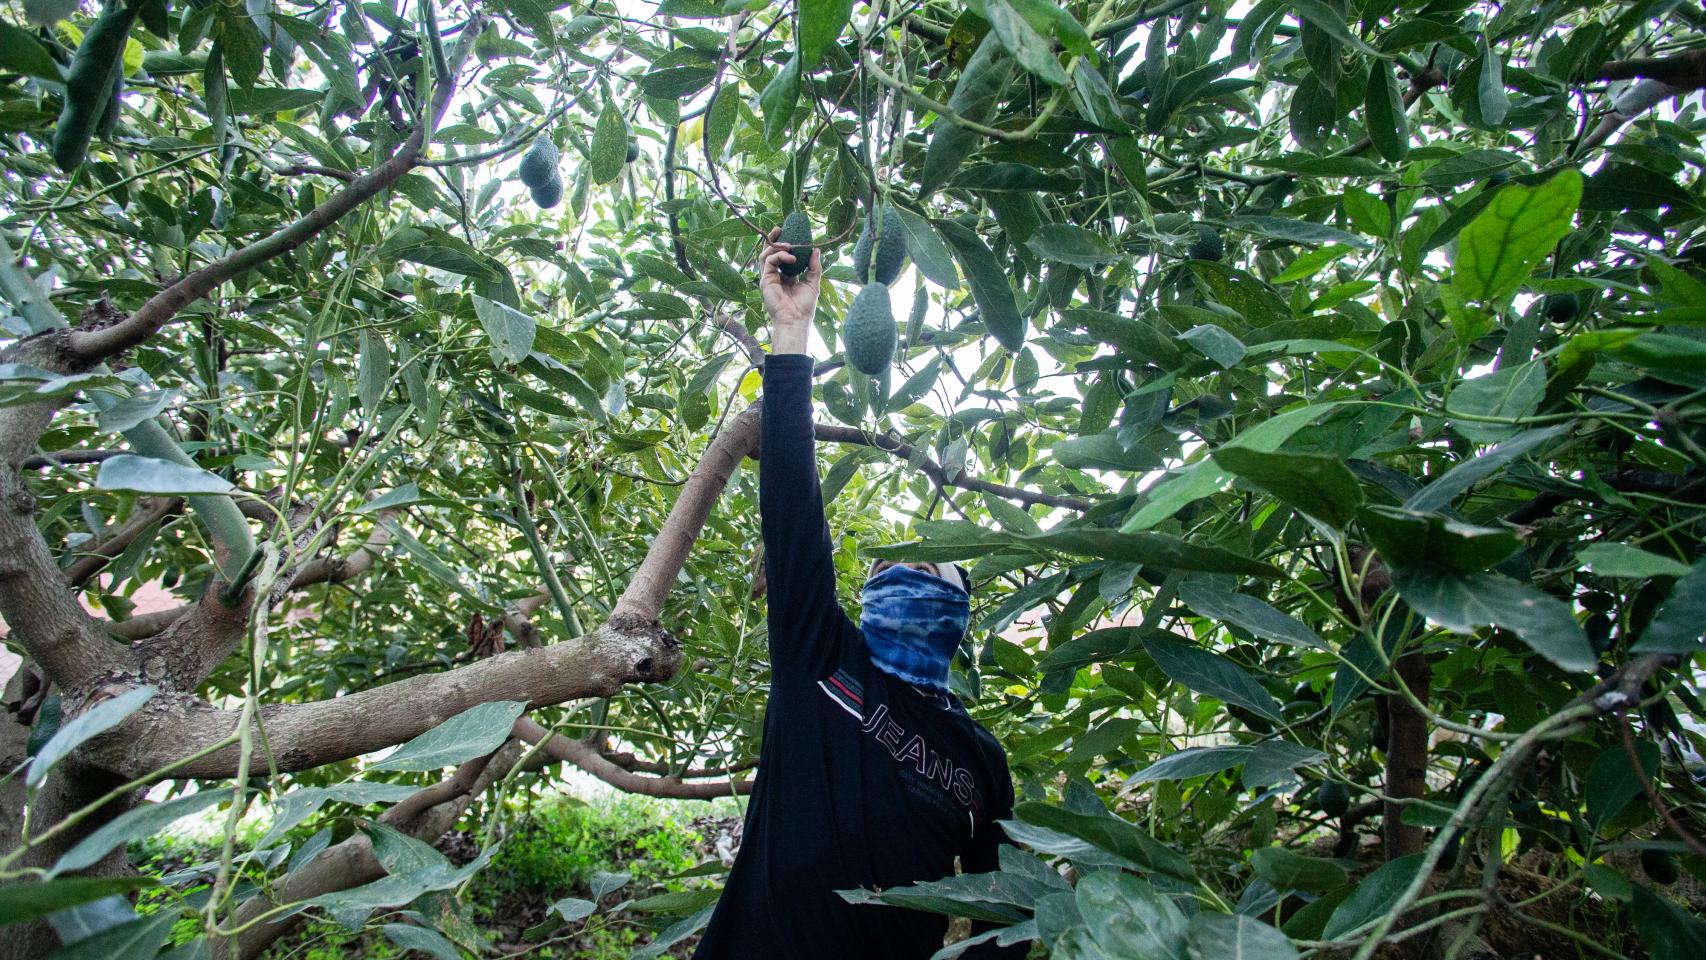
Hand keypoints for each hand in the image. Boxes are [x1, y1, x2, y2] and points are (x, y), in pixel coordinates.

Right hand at [759, 227, 820, 353]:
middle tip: (780, 229)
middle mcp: (776, 276)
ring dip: (777, 246)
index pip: (782, 256)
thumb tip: (816, 249)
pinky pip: (769, 261)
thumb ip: (814, 267)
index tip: (789, 233)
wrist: (796, 320)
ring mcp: (769, 278)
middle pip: (770, 252)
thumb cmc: (804, 307)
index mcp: (786, 277)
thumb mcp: (813, 283)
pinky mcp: (765, 280)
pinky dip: (779, 255)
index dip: (784, 244)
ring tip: (789, 245)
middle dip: (774, 239)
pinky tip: (791, 258)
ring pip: (766, 254)